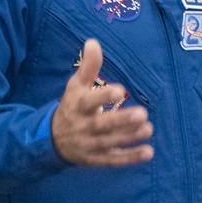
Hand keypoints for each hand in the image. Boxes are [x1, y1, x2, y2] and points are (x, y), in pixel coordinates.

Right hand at [51, 39, 153, 166]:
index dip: (104, 96)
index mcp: (78, 105)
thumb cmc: (72, 105)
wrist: (53, 140)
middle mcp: (83, 126)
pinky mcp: (97, 159)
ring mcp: (90, 145)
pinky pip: (114, 160)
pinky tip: (148, 152)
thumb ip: (88, 66)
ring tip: (148, 128)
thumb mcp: (76, 85)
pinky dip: (131, 158)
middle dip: (122, 120)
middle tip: (142, 113)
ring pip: (111, 142)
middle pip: (103, 125)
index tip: (121, 90)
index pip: (90, 101)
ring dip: (130, 137)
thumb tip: (93, 42)